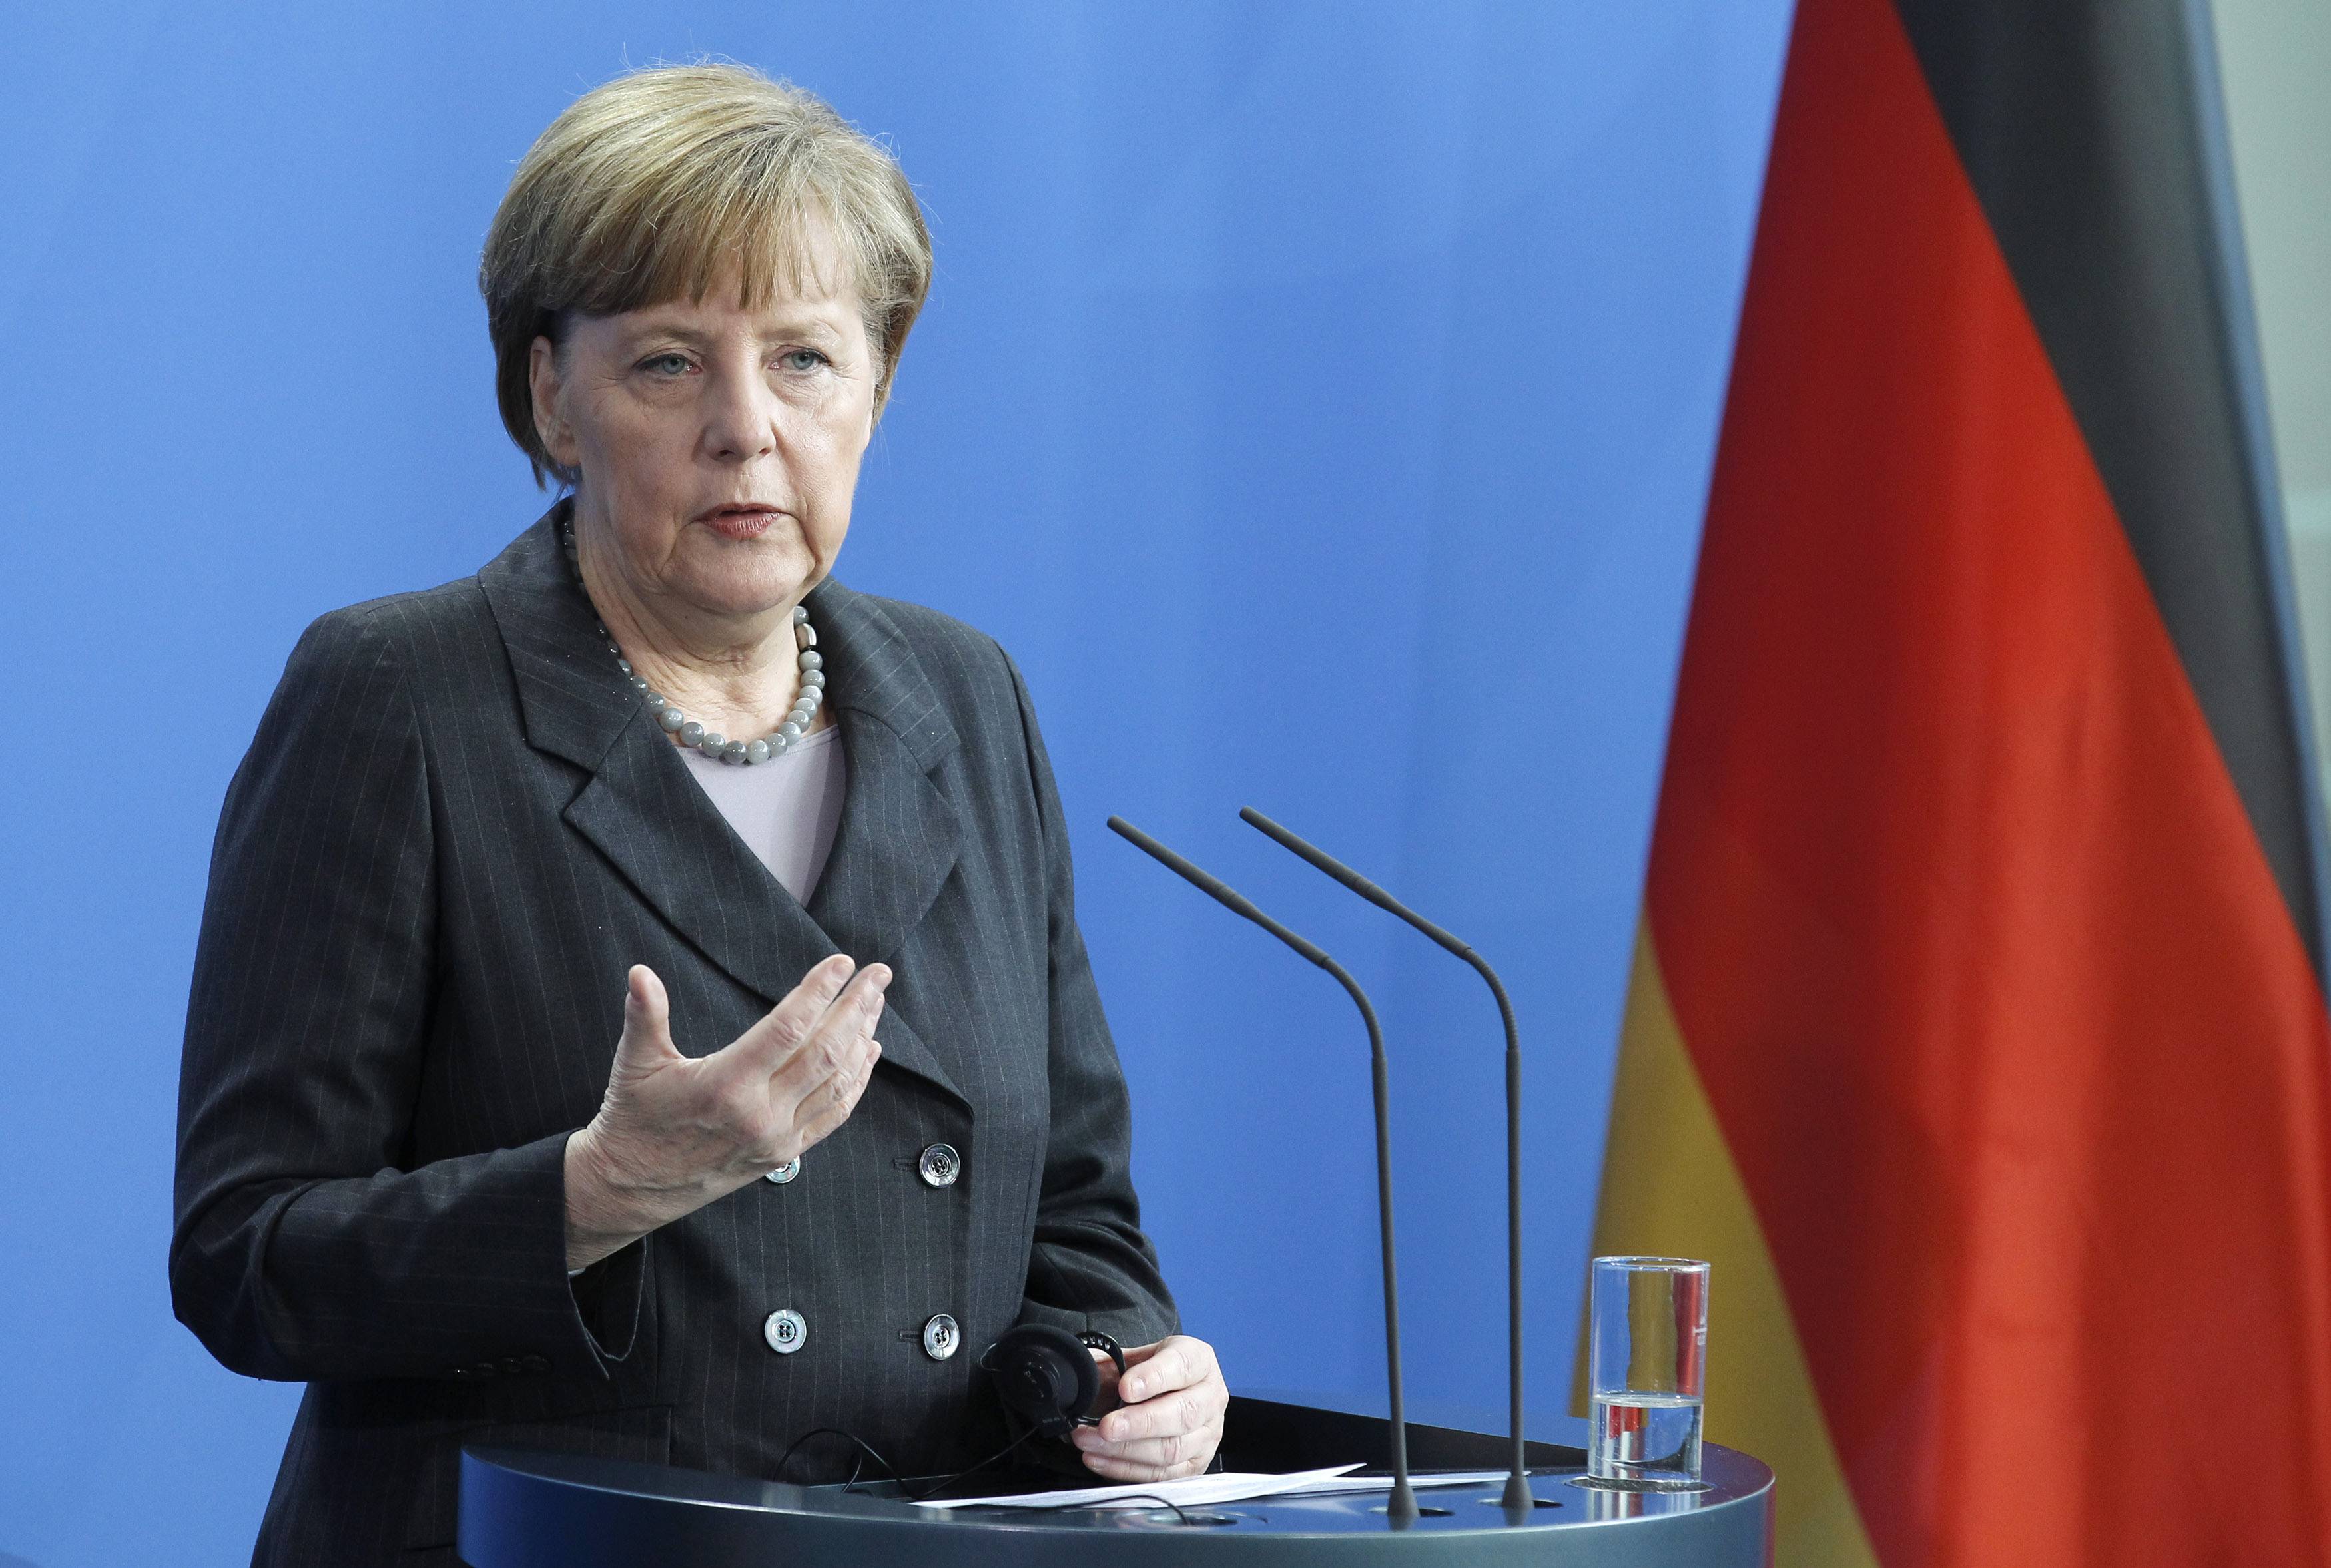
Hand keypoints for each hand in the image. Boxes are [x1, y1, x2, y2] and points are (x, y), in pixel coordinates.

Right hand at [563, 955, 885, 1267]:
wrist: (631, 1187)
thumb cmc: (633, 1120)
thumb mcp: (635, 1064)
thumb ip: (645, 1014)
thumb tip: (639, 972)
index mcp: (726, 1084)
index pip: (789, 1028)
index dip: (819, 992)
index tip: (841, 963)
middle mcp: (760, 1113)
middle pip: (826, 1051)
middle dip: (857, 1008)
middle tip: (878, 974)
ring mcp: (777, 1137)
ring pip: (836, 1082)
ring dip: (862, 1038)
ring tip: (875, 1003)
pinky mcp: (784, 1154)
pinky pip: (833, 1114)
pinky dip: (857, 1081)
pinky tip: (868, 1053)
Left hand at [1071, 1336, 1227, 1482]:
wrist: (1176, 1393)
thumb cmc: (1155, 1374)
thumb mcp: (1139, 1356)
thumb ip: (1114, 1361)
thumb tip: (1082, 1369)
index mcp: (1199, 1361)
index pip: (1182, 1366)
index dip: (1153, 1378)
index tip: (1125, 1387)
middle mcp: (1211, 1398)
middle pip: (1183, 1414)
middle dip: (1140, 1423)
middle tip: (1106, 1425)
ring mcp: (1208, 1435)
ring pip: (1173, 1449)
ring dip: (1126, 1450)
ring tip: (1090, 1442)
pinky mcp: (1196, 1464)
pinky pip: (1163, 1475)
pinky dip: (1127, 1470)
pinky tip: (1100, 1460)